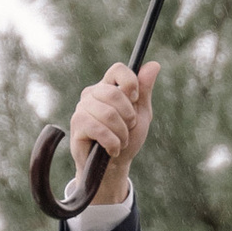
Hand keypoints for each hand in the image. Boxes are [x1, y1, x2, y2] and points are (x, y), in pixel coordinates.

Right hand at [67, 56, 159, 202]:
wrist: (113, 166)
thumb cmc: (127, 138)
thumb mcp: (141, 114)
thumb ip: (145, 90)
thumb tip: (154, 65)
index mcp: (109, 86)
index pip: (118, 69)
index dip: (130, 82)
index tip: (135, 99)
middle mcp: (92, 93)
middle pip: (114, 93)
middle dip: (128, 116)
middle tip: (129, 128)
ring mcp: (82, 108)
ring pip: (108, 114)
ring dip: (121, 133)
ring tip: (121, 141)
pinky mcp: (77, 125)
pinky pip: (99, 129)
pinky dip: (112, 143)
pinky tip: (112, 149)